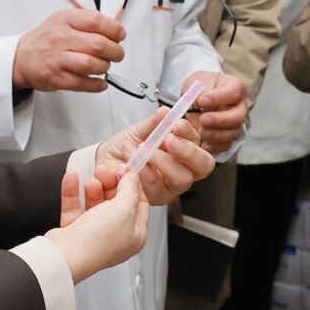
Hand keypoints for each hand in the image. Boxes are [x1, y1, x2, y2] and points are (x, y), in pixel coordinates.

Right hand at [13, 10, 125, 92]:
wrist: (20, 59)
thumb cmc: (45, 40)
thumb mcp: (61, 20)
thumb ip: (85, 22)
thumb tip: (114, 30)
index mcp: (64, 20)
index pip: (95, 21)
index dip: (113, 29)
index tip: (120, 36)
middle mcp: (60, 38)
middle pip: (98, 44)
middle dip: (115, 51)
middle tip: (117, 54)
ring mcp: (57, 59)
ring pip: (91, 64)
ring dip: (105, 67)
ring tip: (105, 66)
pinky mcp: (56, 78)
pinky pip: (83, 83)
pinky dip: (97, 85)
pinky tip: (101, 82)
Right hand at [49, 170, 149, 283]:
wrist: (65, 256)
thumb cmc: (97, 241)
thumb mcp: (123, 209)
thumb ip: (130, 190)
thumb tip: (133, 177)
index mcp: (134, 235)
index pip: (140, 206)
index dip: (134, 186)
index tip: (127, 171)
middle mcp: (115, 236)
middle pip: (117, 203)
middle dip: (111, 184)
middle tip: (106, 170)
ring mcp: (94, 234)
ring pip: (96, 203)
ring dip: (94, 188)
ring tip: (92, 179)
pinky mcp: (74, 231)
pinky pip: (75, 206)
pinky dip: (73, 192)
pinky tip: (72, 177)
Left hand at [94, 109, 214, 206]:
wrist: (107, 161)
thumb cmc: (129, 146)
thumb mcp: (141, 131)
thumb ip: (154, 123)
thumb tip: (166, 112)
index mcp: (185, 152)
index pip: (199, 144)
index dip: (191, 135)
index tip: (177, 124)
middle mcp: (183, 170)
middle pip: (203, 166)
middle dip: (188, 151)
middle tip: (169, 139)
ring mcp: (171, 186)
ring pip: (181, 178)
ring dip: (161, 160)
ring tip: (142, 147)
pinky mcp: (156, 197)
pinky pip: (156, 185)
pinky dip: (143, 169)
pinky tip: (131, 159)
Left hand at [183, 73, 247, 154]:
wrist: (197, 99)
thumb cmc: (201, 87)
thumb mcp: (199, 81)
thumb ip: (200, 90)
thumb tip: (197, 101)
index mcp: (236, 88)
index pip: (234, 93)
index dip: (218, 98)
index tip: (202, 101)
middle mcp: (239, 107)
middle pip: (238, 117)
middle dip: (220, 120)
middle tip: (203, 119)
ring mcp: (235, 124)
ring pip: (233, 134)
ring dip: (216, 135)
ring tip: (200, 131)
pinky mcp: (227, 138)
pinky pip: (225, 146)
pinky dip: (213, 146)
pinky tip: (202, 143)